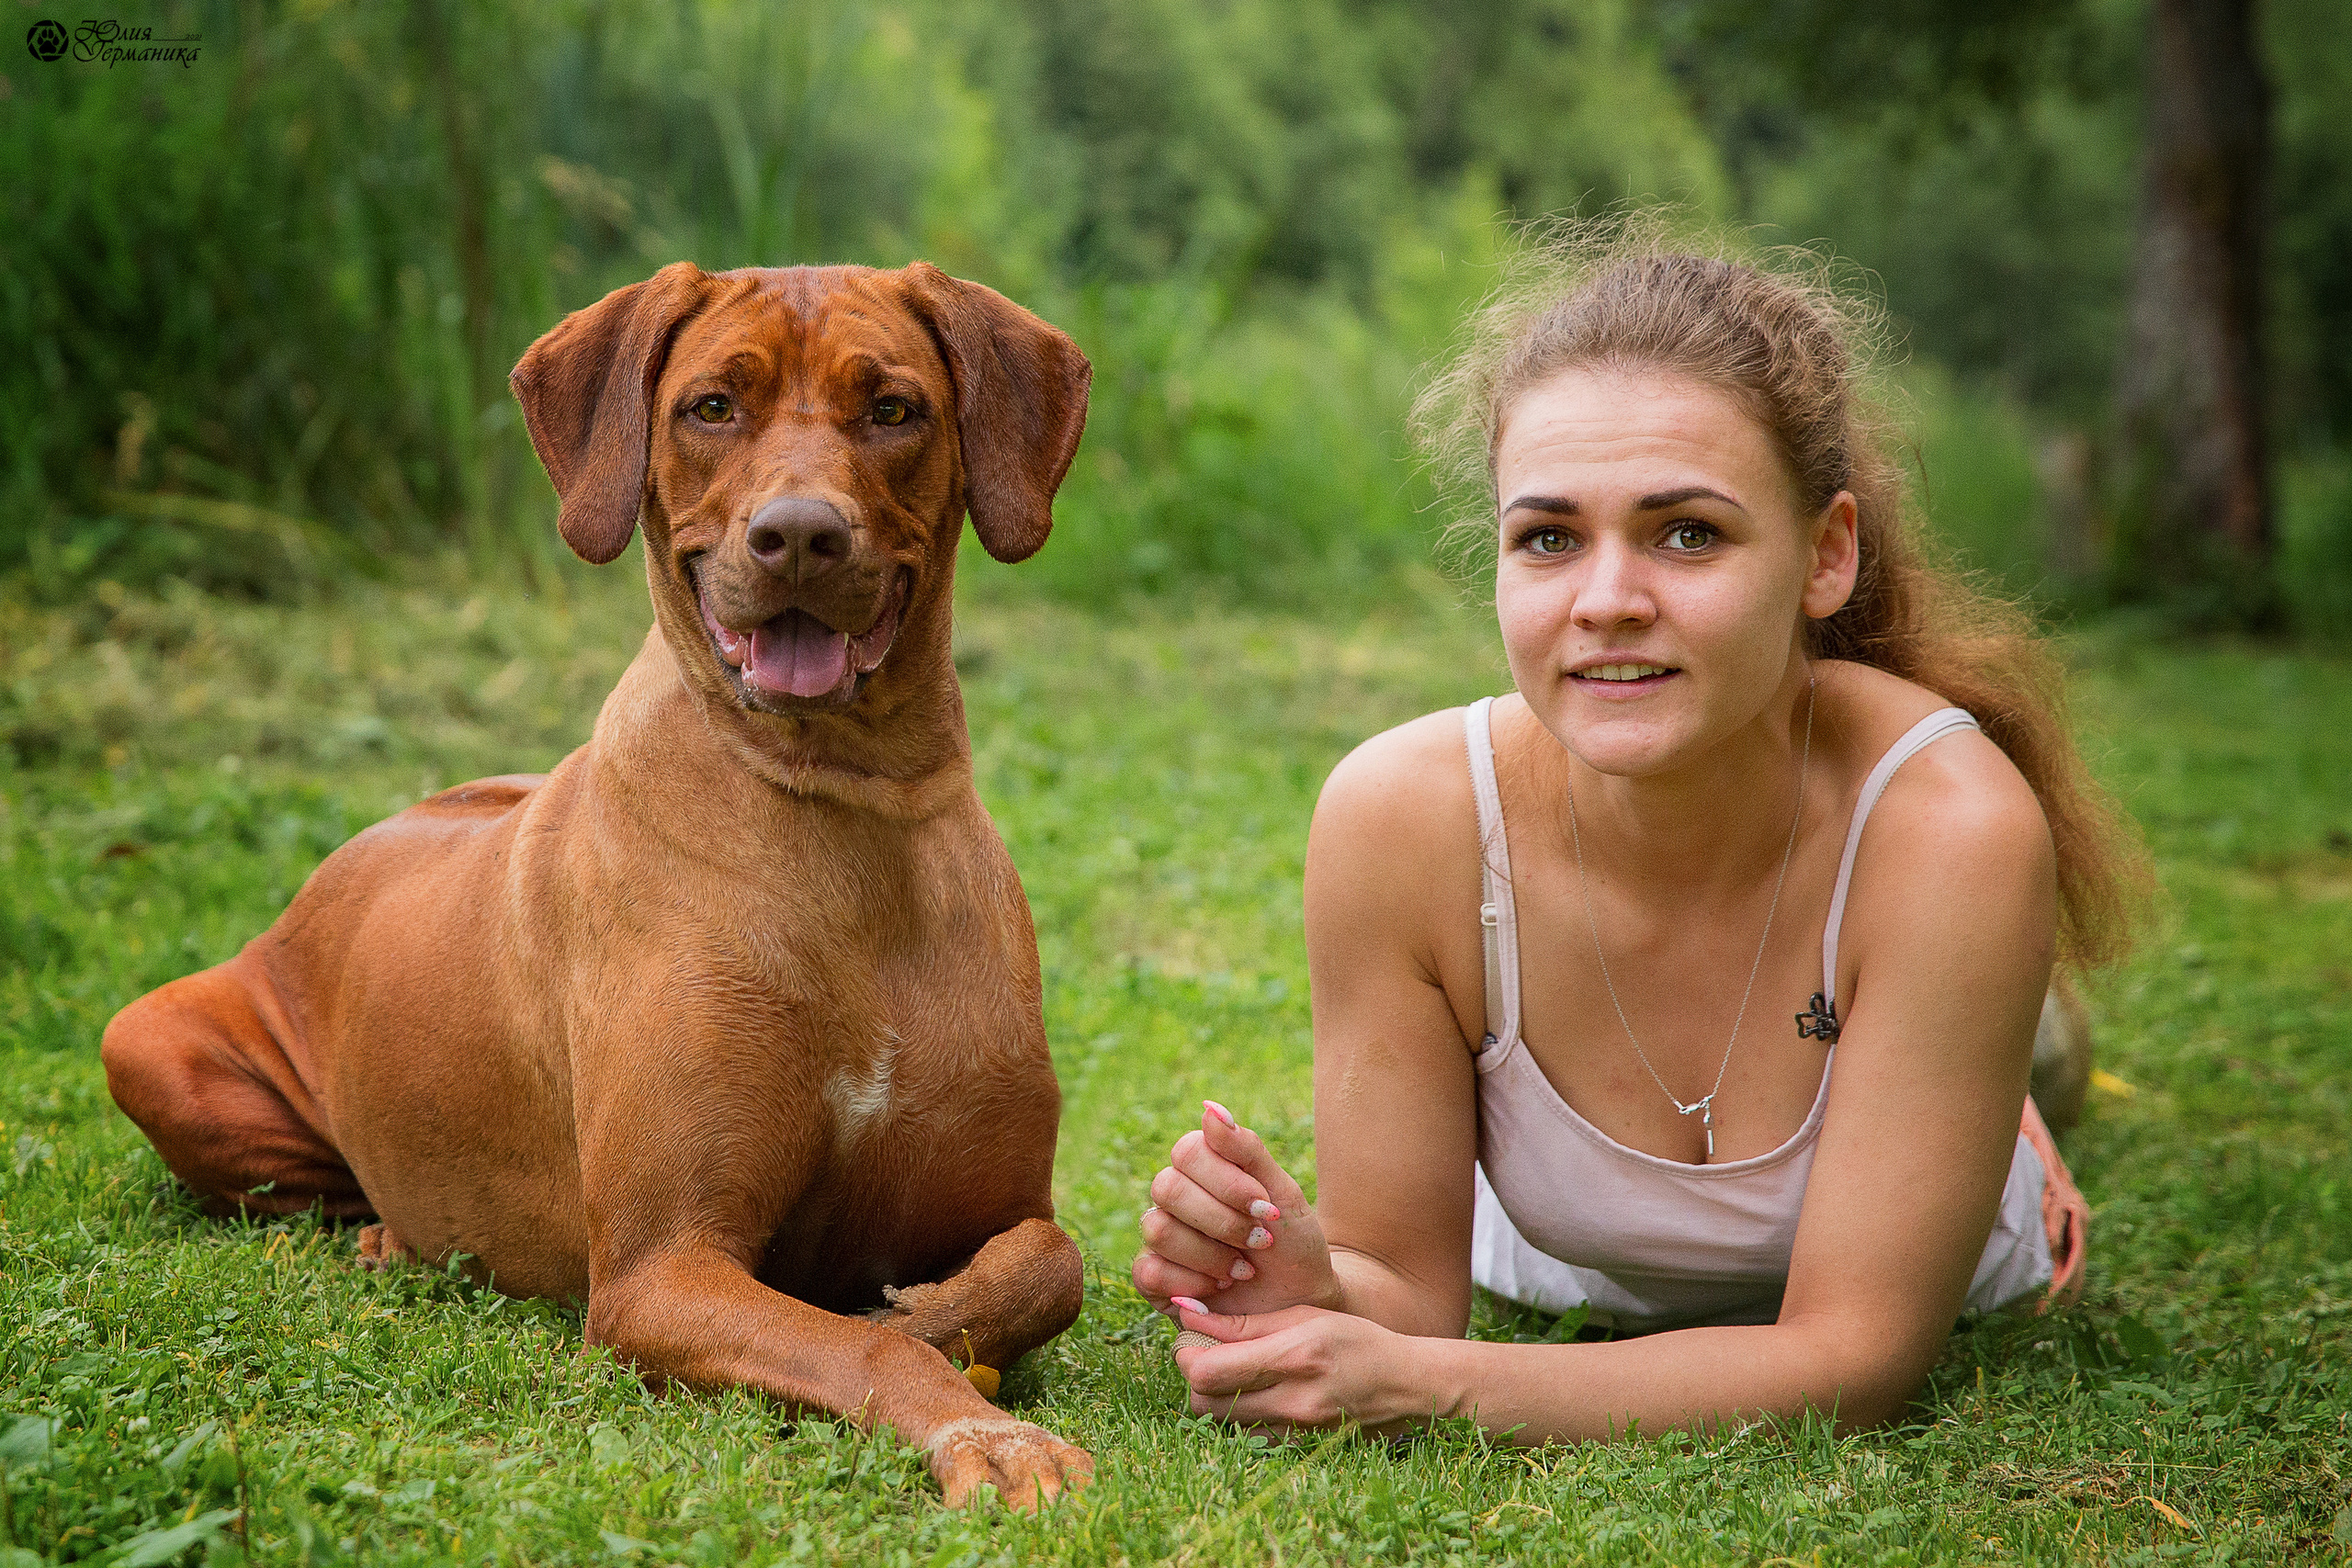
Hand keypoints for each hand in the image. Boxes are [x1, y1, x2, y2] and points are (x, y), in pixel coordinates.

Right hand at [1132, 1100, 1335, 1315]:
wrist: (1302, 1303)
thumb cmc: (1293, 1243)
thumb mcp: (1283, 1193)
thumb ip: (1247, 1149)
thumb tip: (1209, 1108)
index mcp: (1202, 1168)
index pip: (1187, 1151)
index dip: (1226, 1181)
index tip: (1265, 1206)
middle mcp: (1175, 1198)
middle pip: (1167, 1188)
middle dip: (1222, 1220)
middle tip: (1260, 1240)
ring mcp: (1161, 1238)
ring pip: (1158, 1229)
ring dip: (1212, 1255)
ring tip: (1243, 1270)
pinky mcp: (1154, 1280)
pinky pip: (1149, 1270)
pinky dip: (1193, 1283)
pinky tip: (1219, 1290)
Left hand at [1169, 1295, 1436, 1436]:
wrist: (1405, 1384)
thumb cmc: (1355, 1340)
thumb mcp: (1304, 1315)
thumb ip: (1245, 1322)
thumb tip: (1188, 1316)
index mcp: (1294, 1358)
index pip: (1207, 1372)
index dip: (1186, 1356)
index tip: (1192, 1340)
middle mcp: (1293, 1400)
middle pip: (1204, 1405)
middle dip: (1196, 1380)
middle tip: (1208, 1357)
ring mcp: (1295, 1431)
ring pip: (1221, 1426)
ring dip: (1216, 1400)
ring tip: (1235, 1374)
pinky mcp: (1298, 1447)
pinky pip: (1247, 1437)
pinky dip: (1239, 1418)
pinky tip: (1256, 1395)